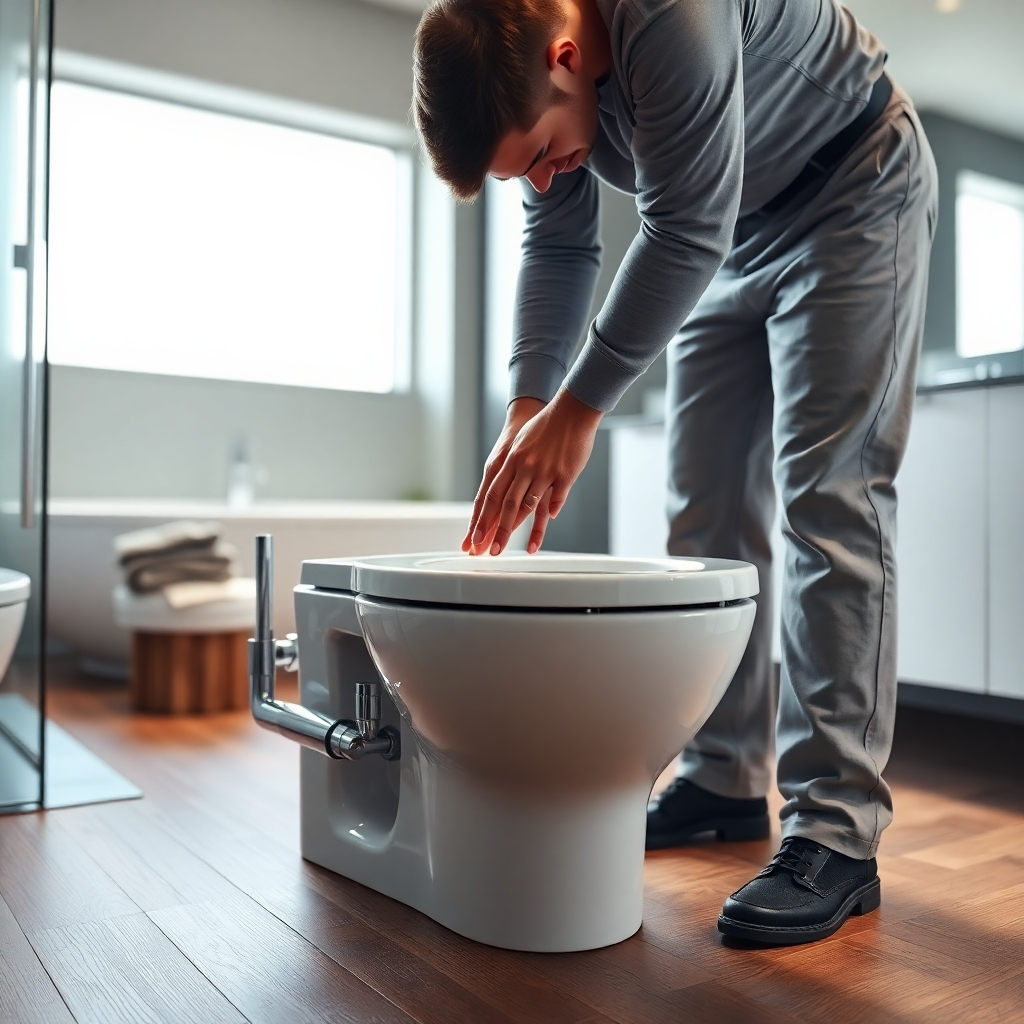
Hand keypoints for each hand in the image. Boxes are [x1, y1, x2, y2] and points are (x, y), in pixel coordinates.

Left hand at [463, 389, 602, 555]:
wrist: (570, 410)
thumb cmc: (545, 427)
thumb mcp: (522, 444)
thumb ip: (514, 468)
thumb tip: (509, 487)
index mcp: (509, 460)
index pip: (490, 495)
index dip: (481, 518)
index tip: (474, 537)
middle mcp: (523, 467)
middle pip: (505, 505)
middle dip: (495, 531)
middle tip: (488, 552)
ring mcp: (543, 471)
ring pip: (527, 507)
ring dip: (517, 530)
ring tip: (509, 550)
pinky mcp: (564, 474)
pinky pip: (553, 500)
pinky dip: (546, 518)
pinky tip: (540, 533)